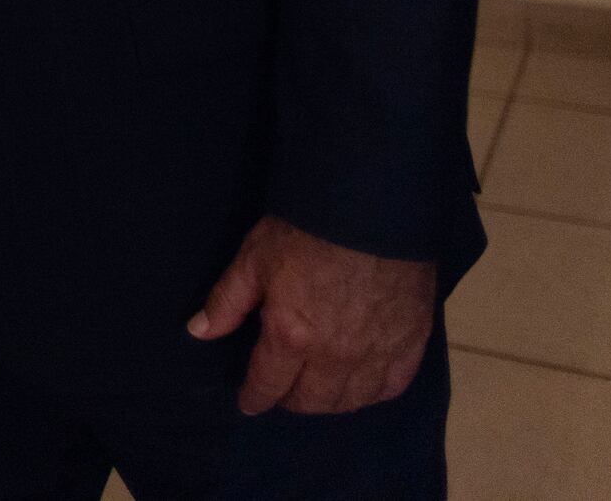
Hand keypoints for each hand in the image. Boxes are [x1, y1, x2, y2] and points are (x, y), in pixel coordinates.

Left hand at [188, 215, 436, 414]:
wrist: (372, 208)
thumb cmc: (305, 229)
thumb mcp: (253, 258)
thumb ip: (226, 301)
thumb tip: (199, 332)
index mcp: (291, 336)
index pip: (268, 384)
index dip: (254, 397)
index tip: (249, 402)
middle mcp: (335, 356)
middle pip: (312, 402)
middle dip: (292, 402)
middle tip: (283, 393)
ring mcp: (377, 353)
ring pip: (352, 401)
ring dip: (331, 402)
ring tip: (319, 391)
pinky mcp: (411, 342)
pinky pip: (393, 386)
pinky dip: (376, 392)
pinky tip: (365, 385)